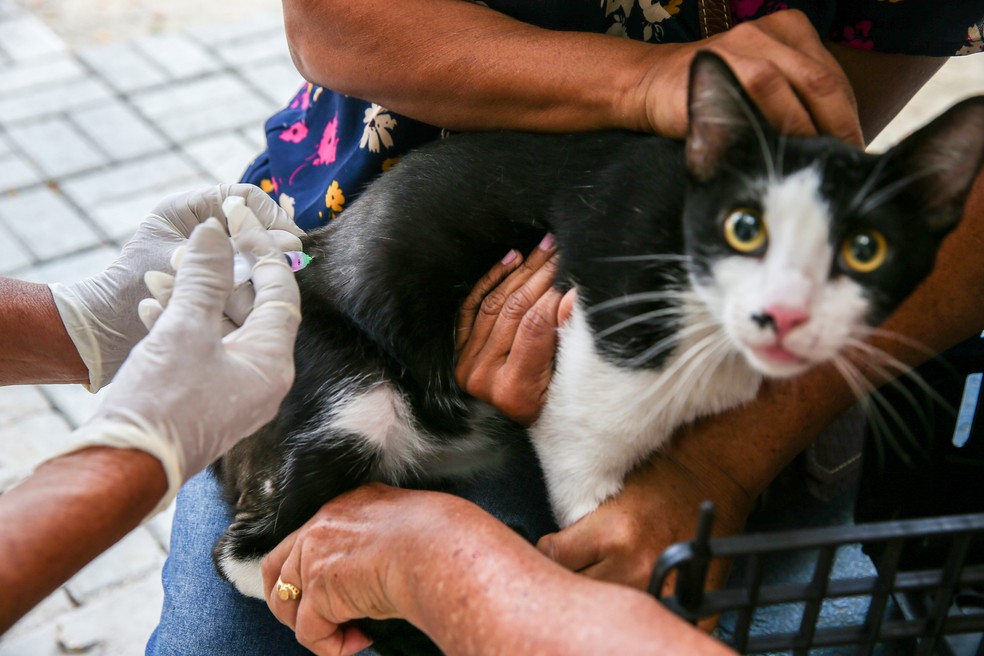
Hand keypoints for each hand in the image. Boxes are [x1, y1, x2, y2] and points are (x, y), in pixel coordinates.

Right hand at [49, 183, 303, 390]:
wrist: (122, 466)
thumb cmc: (161, 402)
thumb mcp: (184, 329)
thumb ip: (204, 278)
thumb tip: (216, 232)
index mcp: (272, 364)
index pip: (281, 294)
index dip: (262, 252)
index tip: (239, 223)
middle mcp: (262, 379)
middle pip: (252, 310)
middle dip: (220, 276)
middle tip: (194, 247)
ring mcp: (234, 392)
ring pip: (221, 328)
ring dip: (194, 298)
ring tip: (162, 275)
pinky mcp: (205, 399)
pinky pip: (202, 351)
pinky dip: (181, 325)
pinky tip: (150, 306)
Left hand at [262, 484, 441, 655]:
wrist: (439, 548)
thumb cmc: (440, 539)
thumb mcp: (404, 526)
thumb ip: (382, 541)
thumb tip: (382, 571)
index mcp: (346, 505)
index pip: (309, 538)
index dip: (316, 572)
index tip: (343, 591)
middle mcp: (322, 525)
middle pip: (278, 568)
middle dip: (293, 600)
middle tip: (323, 619)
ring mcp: (314, 556)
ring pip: (285, 602)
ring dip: (312, 625)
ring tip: (344, 635)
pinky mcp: (317, 589)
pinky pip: (308, 631)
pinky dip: (330, 646)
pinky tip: (359, 641)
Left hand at [454, 235, 575, 424]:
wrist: (532, 421)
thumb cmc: (561, 402)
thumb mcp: (571, 378)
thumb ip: (569, 338)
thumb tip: (573, 294)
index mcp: (513, 389)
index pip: (535, 326)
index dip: (555, 294)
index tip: (573, 271)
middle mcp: (482, 377)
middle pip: (514, 311)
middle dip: (540, 275)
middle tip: (560, 250)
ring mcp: (466, 364)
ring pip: (495, 304)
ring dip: (521, 272)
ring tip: (543, 249)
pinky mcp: (460, 352)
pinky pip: (473, 307)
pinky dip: (491, 281)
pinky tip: (511, 259)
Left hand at [536, 444, 753, 591]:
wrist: (713, 473)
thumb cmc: (662, 474)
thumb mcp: (610, 488)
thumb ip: (580, 523)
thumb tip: (549, 548)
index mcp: (612, 533)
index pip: (554, 558)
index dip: (551, 552)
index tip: (556, 548)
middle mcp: (633, 564)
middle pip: (578, 586)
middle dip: (573, 574)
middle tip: (578, 561)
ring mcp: (659, 585)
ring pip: (606, 602)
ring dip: (601, 591)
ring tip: (606, 571)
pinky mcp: (683, 597)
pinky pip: (649, 615)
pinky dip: (636, 608)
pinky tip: (633, 591)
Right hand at [638, 9, 862, 145]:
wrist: (650, 85)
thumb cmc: (714, 96)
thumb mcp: (763, 84)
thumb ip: (797, 100)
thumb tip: (840, 143)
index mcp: (791, 30)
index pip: (834, 78)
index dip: (848, 118)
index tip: (852, 152)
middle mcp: (770, 32)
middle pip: (822, 82)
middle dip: (836, 127)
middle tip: (840, 162)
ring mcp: (741, 46)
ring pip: (791, 91)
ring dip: (805, 132)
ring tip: (812, 162)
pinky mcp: (715, 69)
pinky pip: (754, 102)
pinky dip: (771, 130)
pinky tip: (776, 152)